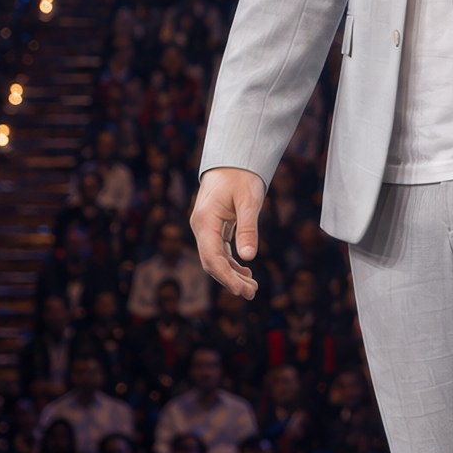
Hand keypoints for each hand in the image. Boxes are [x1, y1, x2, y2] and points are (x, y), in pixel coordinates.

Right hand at [191, 167, 265, 301]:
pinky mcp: (212, 227)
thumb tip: (249, 258)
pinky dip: (231, 263)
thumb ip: (248, 228)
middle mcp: (200, 227)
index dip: (225, 277)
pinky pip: (219, 251)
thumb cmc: (241, 176)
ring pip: (215, 258)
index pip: (211, 257)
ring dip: (231, 274)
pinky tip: (245, 272)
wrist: (232, 160)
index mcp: (205, 220)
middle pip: (211, 262)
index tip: (242, 291)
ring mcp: (204, 228)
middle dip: (230, 280)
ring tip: (252, 287)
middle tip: (252, 293)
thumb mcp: (249, 200)